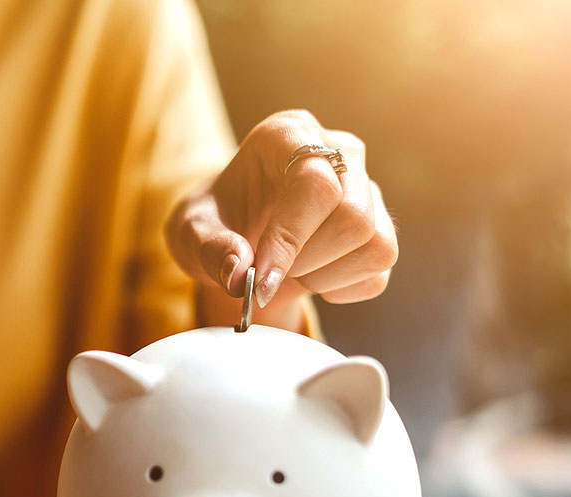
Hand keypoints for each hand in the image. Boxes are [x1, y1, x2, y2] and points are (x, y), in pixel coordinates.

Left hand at [164, 110, 397, 318]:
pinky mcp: (381, 225)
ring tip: (289, 270)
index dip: (291, 237)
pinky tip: (312, 277)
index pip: (314, 183)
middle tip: (267, 269)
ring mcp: (367, 187)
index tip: (260, 276)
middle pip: (353, 216)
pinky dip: (342, 289)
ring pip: (376, 243)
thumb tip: (239, 272)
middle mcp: (339, 151)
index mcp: (288, 133)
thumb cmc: (214, 224)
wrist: (237, 240)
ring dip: (324, 275)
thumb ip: (207, 247)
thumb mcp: (190, 233)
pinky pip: (379, 270)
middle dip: (306, 260)